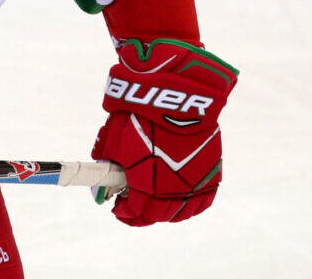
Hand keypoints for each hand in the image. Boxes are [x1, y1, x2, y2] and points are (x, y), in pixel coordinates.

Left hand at [91, 38, 237, 225]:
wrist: (176, 95)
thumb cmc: (140, 116)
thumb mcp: (113, 140)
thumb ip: (106, 163)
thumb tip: (100, 177)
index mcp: (146, 186)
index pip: (134, 212)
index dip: (124, 213)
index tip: (118, 207)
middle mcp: (173, 190)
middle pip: (158, 215)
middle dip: (143, 214)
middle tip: (134, 208)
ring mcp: (196, 183)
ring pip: (182, 212)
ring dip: (167, 212)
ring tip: (156, 205)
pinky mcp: (212, 173)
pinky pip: (202, 200)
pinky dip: (191, 204)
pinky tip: (180, 199)